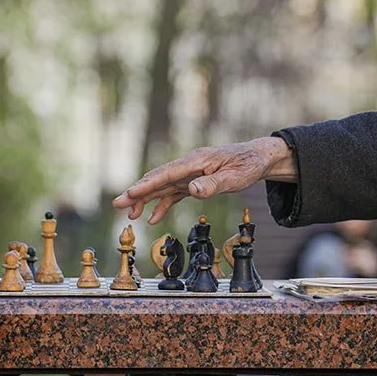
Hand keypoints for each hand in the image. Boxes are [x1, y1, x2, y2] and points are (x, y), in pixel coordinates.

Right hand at [112, 136, 295, 224]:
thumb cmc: (248, 165)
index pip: (166, 174)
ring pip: (163, 187)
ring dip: (145, 200)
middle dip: (137, 192)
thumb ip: (212, 184)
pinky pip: (174, 193)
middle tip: (118, 205)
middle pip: (158, 179)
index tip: (130, 194)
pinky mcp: (194, 180)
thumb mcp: (235, 178)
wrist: (258, 158)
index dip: (147, 185)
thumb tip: (190, 190)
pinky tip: (152, 217)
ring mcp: (190, 173)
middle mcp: (189, 165)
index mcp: (196, 161)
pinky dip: (162, 204)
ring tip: (130, 215)